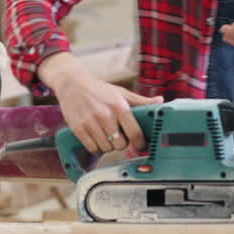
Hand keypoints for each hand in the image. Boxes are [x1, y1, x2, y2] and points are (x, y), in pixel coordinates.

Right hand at [39, 53, 162, 153]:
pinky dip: (97, 147)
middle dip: (122, 143)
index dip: (140, 143)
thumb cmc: (100, 90)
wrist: (73, 84)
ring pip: (106, 148)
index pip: (134, 133)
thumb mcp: (121, 92)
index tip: (141, 145)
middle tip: (119, 136)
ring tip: (107, 136)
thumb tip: (161, 101)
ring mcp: (91, 122)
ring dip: (109, 146)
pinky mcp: (78, 129)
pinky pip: (92, 148)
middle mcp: (105, 115)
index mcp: (119, 106)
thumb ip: (141, 101)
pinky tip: (97, 139)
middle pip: (120, 144)